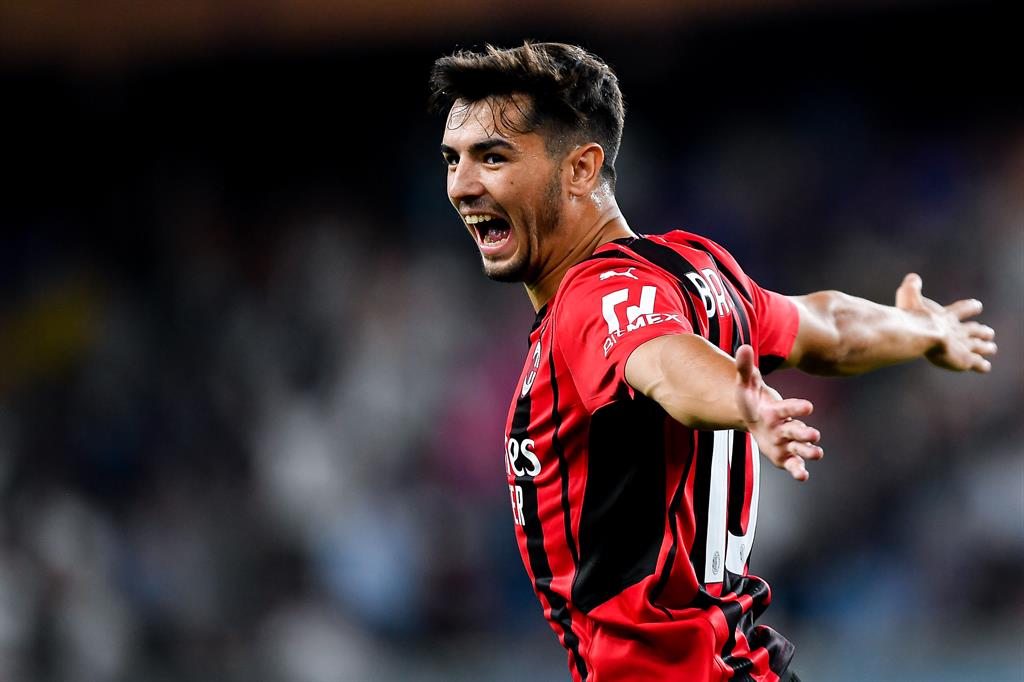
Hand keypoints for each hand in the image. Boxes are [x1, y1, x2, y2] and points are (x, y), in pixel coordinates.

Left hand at [735, 345, 822, 480]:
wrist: (752, 416)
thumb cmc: (751, 400)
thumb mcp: (745, 384)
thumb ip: (745, 367)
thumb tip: (743, 347)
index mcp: (777, 409)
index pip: (788, 408)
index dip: (796, 407)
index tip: (808, 406)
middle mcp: (785, 426)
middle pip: (797, 429)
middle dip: (805, 432)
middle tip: (814, 434)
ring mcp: (786, 442)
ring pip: (800, 447)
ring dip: (808, 451)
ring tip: (817, 454)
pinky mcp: (783, 456)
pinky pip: (792, 464)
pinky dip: (798, 470)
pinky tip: (803, 476)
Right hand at [895, 273, 996, 372]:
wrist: (921, 335)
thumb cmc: (912, 316)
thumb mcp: (908, 296)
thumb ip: (911, 287)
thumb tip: (912, 277)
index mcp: (946, 316)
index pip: (962, 309)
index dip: (970, 307)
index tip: (978, 305)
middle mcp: (958, 330)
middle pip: (974, 330)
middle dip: (981, 331)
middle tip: (989, 332)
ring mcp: (963, 345)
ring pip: (979, 346)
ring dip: (986, 347)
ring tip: (992, 348)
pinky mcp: (964, 360)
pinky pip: (977, 364)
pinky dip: (982, 364)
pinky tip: (985, 366)